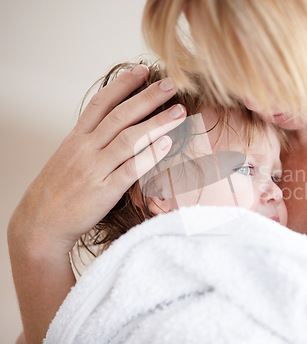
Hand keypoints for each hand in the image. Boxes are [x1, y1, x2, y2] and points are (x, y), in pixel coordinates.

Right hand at [8, 65, 186, 343]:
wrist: (40, 224)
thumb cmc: (58, 190)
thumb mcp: (69, 157)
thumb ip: (91, 139)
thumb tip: (116, 124)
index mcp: (76, 138)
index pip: (102, 103)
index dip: (123, 84)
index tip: (143, 70)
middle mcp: (85, 149)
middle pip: (120, 116)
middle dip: (147, 98)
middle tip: (171, 85)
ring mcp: (94, 170)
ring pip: (129, 139)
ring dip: (156, 123)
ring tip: (179, 112)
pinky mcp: (104, 192)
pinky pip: (130, 170)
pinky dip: (149, 156)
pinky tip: (166, 144)